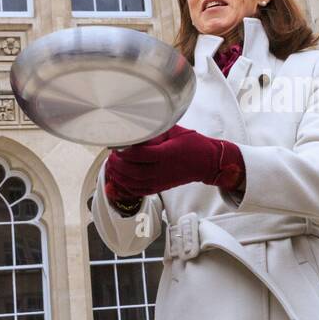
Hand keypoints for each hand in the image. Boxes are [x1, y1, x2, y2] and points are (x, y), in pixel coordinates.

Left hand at [104, 125, 241, 199]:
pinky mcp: (161, 187)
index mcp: (166, 154)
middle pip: (133, 171)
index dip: (125, 152)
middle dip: (118, 165)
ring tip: (112, 167)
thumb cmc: (193, 144)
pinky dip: (127, 187)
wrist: (207, 163)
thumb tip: (137, 129)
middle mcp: (162, 170)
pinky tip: (121, 179)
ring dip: (119, 176)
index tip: (117, 146)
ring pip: (134, 183)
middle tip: (111, 157)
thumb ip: (156, 131)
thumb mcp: (175, 131)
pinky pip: (140, 191)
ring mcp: (161, 181)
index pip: (140, 155)